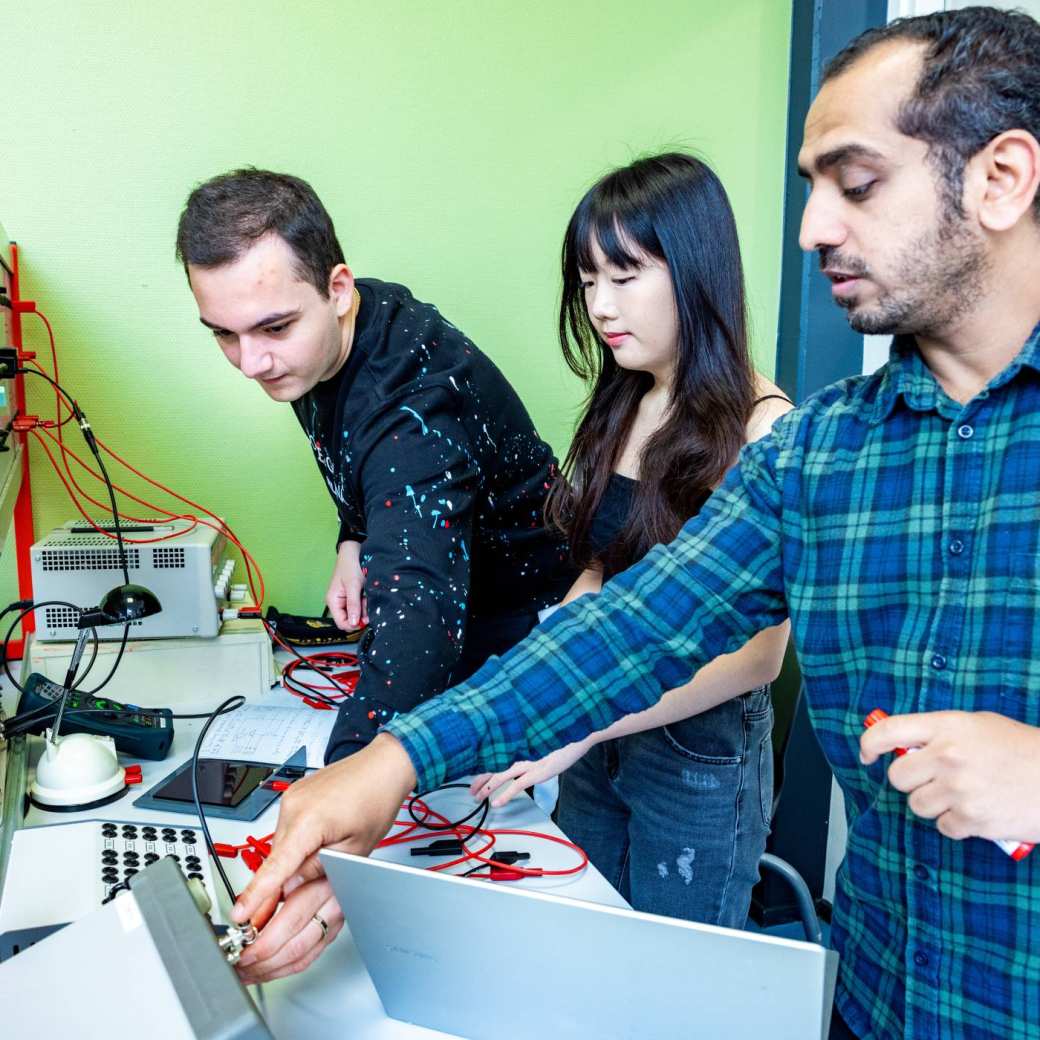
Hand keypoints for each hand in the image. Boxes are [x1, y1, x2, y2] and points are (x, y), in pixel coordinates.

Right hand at [231, 733, 417, 971]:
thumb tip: (292, 889)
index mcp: (308, 820)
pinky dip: (298, 840)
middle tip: (310, 883)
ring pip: (282, 844)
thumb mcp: (353, 850)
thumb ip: (319, 872)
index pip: (275, 867)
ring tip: (329, 845)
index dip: (256, 894)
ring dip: (296, 856)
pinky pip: (287, 828)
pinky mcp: (293, 795)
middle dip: (288, 877)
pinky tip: (322, 835)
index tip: (239, 914)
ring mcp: (290, 798)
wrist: (383, 765)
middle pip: (277, 859)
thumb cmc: (376, 799)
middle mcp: (292, 806)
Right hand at [326, 540, 367, 630]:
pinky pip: (361, 606)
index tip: (367, 619)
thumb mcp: (353, 585)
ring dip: (365, 608)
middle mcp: (338, 603)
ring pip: (357, 613)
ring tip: (368, 595)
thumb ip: (353, 605)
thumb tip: (354, 624)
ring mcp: (346, 600)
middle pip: (350, 620)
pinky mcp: (354, 596)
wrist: (354, 550)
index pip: (342, 623)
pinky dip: (366, 603)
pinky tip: (369, 594)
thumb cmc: (351, 565)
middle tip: (369, 604)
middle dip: (361, 615)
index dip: (354, 625)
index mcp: (333, 601)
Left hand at [469, 739, 591, 806]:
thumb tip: (523, 763)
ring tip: (478, 797)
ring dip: (487, 787)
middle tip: (471, 791)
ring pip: (501, 775)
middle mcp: (523, 754)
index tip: (475, 779)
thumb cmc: (564, 741)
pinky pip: (517, 785)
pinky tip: (497, 802)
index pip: (498, 759)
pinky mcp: (538, 771)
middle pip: (495, 766)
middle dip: (481, 780)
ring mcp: (530, 762)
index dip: (484, 769)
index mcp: (523, 749)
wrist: (579, 734)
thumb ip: (534, 754)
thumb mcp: (545, 748)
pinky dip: (505, 794)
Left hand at [860, 709, 1039, 842]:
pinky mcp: (973, 820)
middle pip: (898, 777)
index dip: (869, 744)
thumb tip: (905, 747)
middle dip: (911, 780)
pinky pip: (943, 827)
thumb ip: (939, 733)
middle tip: (933, 779)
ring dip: (933, 804)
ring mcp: (959, 790)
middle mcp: (948, 756)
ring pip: (917, 805)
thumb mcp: (978, 725)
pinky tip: (976, 811)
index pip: (888, 731)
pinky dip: (956, 824)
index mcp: (947, 726)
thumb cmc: (1022, 749)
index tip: (867, 755)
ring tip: (961, 794)